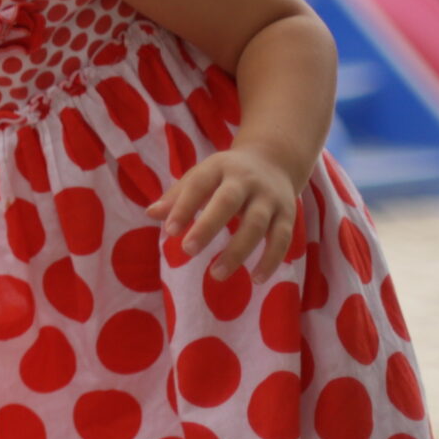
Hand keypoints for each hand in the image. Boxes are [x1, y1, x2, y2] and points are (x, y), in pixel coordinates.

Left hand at [150, 146, 302, 278]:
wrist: (275, 159)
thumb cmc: (226, 175)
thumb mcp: (201, 176)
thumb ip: (177, 196)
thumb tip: (151, 214)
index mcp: (219, 168)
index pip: (198, 184)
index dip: (183, 207)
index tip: (169, 231)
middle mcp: (247, 181)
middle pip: (228, 202)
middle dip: (208, 227)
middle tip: (187, 251)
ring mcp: (270, 198)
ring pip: (257, 224)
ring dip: (238, 251)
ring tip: (216, 274)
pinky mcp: (288, 214)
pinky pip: (282, 239)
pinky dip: (271, 259)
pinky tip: (257, 279)